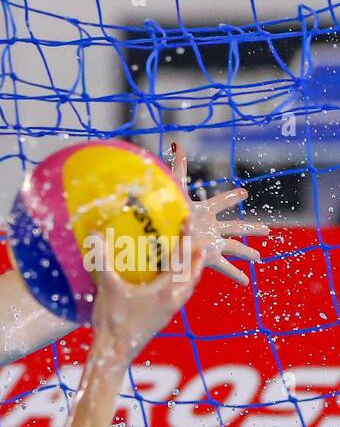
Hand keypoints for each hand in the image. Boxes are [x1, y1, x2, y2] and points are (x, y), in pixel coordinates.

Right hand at [90, 246, 204, 363]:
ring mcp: (169, 311)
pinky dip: (182, 286)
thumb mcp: (107, 288)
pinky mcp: (163, 319)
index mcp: (164, 290)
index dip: (185, 238)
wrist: (115, 353)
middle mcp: (172, 300)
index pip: (179, 259)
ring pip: (189, 288)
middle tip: (199, 241)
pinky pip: (180, 297)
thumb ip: (103, 261)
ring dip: (193, 273)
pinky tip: (171, 286)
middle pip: (192, 274)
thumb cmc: (113, 321)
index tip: (188, 221)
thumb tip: (95, 235)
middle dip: (197, 257)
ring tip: (193, 262)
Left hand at [169, 140, 268, 285]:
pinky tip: (246, 283)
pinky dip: (236, 274)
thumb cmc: (168, 214)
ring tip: (259, 258)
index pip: (220, 202)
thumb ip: (178, 168)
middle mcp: (211, 228)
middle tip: (267, 230)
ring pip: (236, 247)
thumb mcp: (176, 190)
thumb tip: (176, 143)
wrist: (160, 239)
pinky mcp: (208, 257)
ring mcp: (211, 243)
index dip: (231, 197)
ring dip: (247, 252)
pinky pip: (226, 267)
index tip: (244, 193)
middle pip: (236, 227)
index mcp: (204, 212)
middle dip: (250, 228)